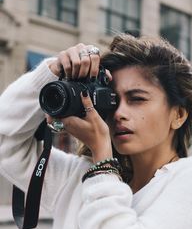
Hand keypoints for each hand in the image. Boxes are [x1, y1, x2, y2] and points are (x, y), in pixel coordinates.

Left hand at [46, 43, 112, 161]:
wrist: (102, 149)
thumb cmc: (99, 136)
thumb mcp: (95, 117)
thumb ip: (88, 103)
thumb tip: (83, 90)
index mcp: (68, 119)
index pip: (53, 105)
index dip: (52, 93)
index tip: (55, 81)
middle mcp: (66, 122)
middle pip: (55, 105)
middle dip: (56, 94)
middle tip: (62, 79)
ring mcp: (70, 124)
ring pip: (61, 108)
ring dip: (63, 99)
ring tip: (69, 86)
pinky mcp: (76, 124)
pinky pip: (68, 111)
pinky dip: (69, 104)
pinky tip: (77, 97)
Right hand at [48, 43, 111, 79]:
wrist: (64, 66)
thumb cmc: (80, 68)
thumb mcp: (91, 69)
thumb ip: (101, 72)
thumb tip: (109, 78)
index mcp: (90, 49)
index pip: (95, 57)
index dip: (94, 69)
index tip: (92, 79)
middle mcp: (81, 47)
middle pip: (86, 61)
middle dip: (84, 73)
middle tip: (82, 79)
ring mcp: (71, 49)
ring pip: (77, 63)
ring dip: (77, 74)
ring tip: (76, 78)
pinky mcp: (62, 54)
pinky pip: (67, 65)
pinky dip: (69, 74)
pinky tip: (69, 77)